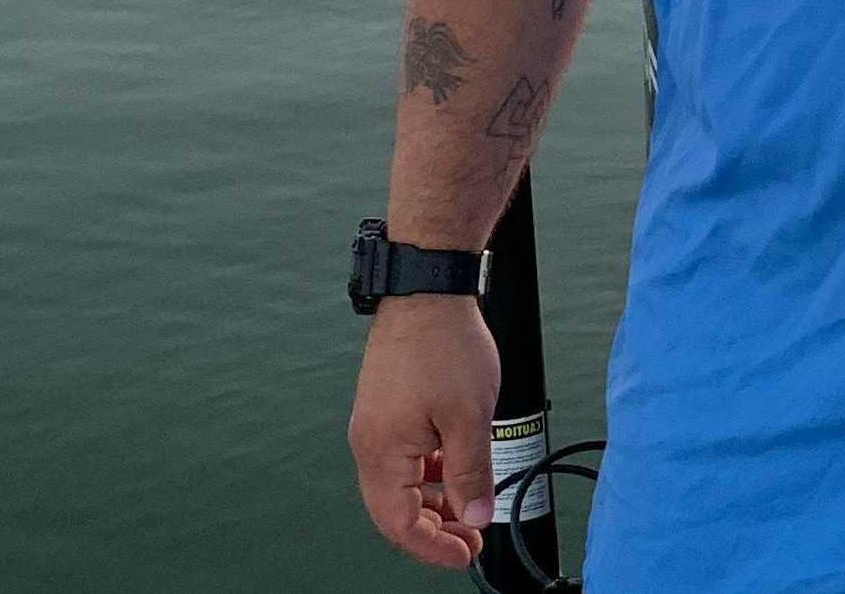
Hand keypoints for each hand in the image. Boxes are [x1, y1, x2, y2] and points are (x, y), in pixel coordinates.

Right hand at [348, 295, 502, 567]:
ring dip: (435, 500)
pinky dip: (431, 471)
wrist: (428, 289)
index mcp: (381, 452)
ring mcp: (376, 424)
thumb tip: (475, 518)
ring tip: (469, 509)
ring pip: (403, 482)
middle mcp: (369, 442)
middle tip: (471, 539)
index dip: (432, 547)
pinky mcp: (387, 407)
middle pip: (396, 508)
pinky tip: (456, 470)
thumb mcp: (470, 416)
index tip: (466, 555)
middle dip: (434, 529)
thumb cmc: (445, 345)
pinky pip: (405, 456)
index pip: (399, 523)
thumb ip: (472, 472)